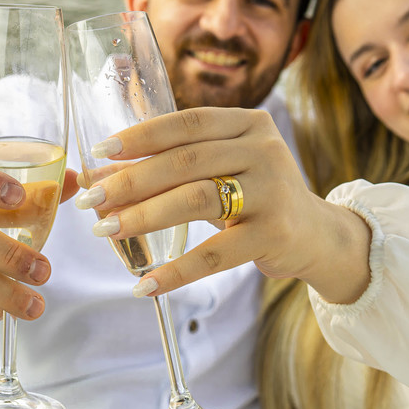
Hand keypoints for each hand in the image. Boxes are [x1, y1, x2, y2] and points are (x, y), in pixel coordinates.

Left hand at [77, 108, 371, 302]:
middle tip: (92, 199)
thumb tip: (104, 175)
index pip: (187, 123)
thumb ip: (175, 166)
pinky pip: (215, 255)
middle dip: (131, 180)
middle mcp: (264, 150)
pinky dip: (176, 271)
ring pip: (196, 200)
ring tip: (107, 231)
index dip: (142, 135)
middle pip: (185, 161)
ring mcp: (272, 191)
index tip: (101, 151)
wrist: (316, 235)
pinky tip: (145, 284)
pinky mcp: (274, 234)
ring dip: (144, 217)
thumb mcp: (224, 169)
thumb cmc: (256, 197)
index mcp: (249, 124)